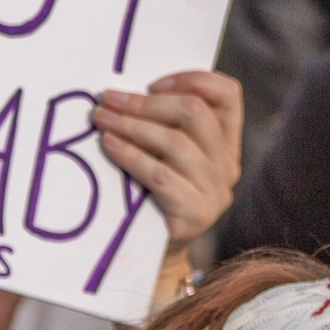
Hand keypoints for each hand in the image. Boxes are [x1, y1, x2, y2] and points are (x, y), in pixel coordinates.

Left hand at [94, 70, 242, 253]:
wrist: (152, 250)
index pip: (228, 95)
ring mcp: (216, 192)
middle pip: (195, 114)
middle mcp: (227, 165)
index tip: (152, 83)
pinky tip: (110, 146)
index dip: (193, 79)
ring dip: (132, 126)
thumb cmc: (150, 191)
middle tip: (108, 99)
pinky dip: (132, 156)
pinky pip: (161, 176)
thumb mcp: (164, 153)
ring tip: (101, 120)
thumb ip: (163, 123)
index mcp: (226, 142)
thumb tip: (124, 90)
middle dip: (146, 102)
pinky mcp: (197, 215)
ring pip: (176, 143)